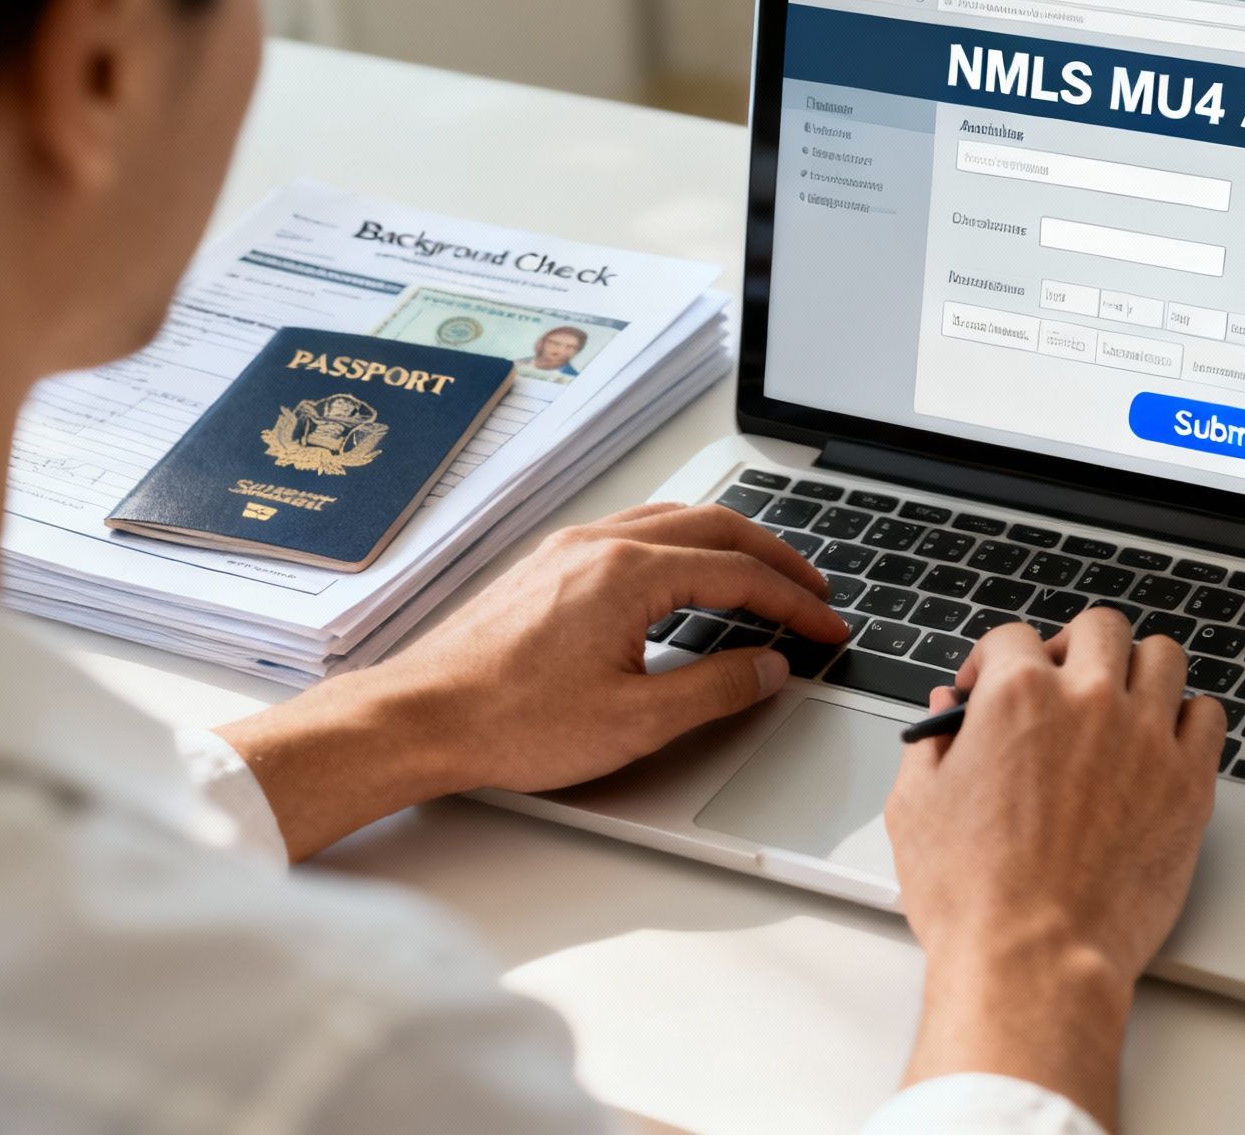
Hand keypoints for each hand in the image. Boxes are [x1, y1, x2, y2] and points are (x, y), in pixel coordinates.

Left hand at [220, 503, 847, 860]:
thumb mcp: (634, 721)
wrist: (418, 719)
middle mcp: (599, 544)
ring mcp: (568, 549)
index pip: (740, 574)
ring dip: (729, 544)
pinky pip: (635, 532)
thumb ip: (715, 689)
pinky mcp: (547, 566)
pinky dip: (683, 547)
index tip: (826, 628)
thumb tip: (768, 667)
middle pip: (715, 526)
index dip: (795, 603)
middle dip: (775, 558)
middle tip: (813, 591)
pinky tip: (687, 579)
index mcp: (628, 573)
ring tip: (764, 578)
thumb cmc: (508, 722)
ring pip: (673, 522)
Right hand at [885, 609, 1224, 1129]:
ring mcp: (1147, 739)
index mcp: (1018, 696)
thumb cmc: (974, 896)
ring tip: (1121, 701)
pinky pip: (1208, 715)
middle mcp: (1089, 702)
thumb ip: (929, 745)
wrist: (1036, 959)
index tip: (988, 687)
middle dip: (1074, 647)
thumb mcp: (916, 807)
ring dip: (1138, 670)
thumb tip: (942, 717)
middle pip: (1100, 628)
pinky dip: (1187, 719)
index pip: (1012, 637)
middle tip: (1062, 681)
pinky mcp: (1190, 783)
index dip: (991, 661)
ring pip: (1163, 657)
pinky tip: (1163, 742)